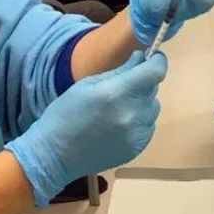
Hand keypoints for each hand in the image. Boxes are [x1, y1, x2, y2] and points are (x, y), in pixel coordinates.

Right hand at [5, 52, 166, 204]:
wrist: (55, 156)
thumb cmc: (65, 115)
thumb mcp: (87, 85)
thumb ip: (119, 71)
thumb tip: (141, 58)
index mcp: (117, 93)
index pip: (155, 72)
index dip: (158, 61)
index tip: (153, 57)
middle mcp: (133, 114)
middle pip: (153, 89)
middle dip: (143, 82)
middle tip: (124, 85)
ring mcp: (137, 134)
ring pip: (153, 108)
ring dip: (142, 102)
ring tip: (119, 108)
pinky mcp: (138, 148)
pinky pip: (149, 126)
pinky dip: (140, 120)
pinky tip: (119, 124)